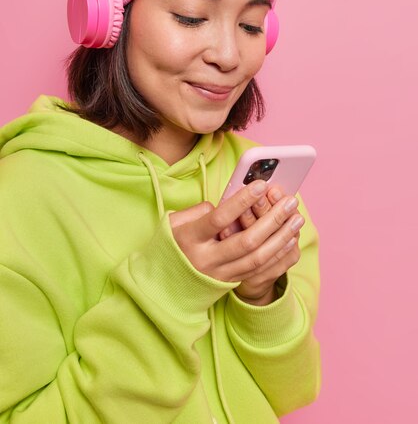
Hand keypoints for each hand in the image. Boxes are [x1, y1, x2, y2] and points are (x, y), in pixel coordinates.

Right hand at [169, 181, 303, 290]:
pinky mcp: (229, 284)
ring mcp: (219, 275)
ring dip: (281, 238)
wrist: (162, 284)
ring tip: (297, 218)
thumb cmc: (172, 242)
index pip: (220, 218)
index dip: (242, 201)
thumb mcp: (175, 222)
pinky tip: (290, 239)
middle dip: (272, 220)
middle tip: (290, 202)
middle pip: (246, 241)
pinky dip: (276, 254)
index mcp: (190, 239)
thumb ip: (200, 211)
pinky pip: (258, 270)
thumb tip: (227, 207)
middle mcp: (206, 260)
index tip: (261, 185)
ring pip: (257, 258)